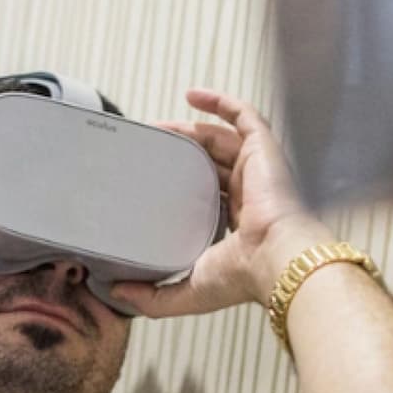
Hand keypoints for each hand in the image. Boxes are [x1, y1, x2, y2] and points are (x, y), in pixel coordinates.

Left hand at [111, 88, 336, 318]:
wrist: (275, 258)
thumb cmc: (242, 276)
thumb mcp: (188, 291)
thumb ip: (153, 297)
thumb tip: (117, 293)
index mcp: (237, 224)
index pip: (207, 197)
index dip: (181, 186)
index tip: (152, 181)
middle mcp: (249, 194)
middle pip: (210, 164)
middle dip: (180, 153)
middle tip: (148, 149)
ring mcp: (257, 169)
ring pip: (222, 139)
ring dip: (190, 129)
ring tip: (157, 128)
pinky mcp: (263, 149)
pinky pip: (244, 116)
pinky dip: (220, 102)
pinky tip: (192, 95)